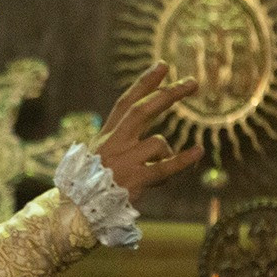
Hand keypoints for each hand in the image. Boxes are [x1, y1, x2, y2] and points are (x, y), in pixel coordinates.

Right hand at [94, 63, 204, 203]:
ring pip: (157, 142)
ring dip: (168, 153)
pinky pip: (164, 168)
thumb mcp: (102, 158)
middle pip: (142, 110)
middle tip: (192, 83)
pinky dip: (183, 160)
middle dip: (168, 94)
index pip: (126, 102)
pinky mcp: (134, 180)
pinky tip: (198, 151)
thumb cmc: (94, 185)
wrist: (77, 211)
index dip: (145, 83)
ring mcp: (123, 161)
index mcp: (106, 136)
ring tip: (167, 167)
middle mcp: (114, 144)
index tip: (163, 65)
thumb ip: (126, 146)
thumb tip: (162, 143)